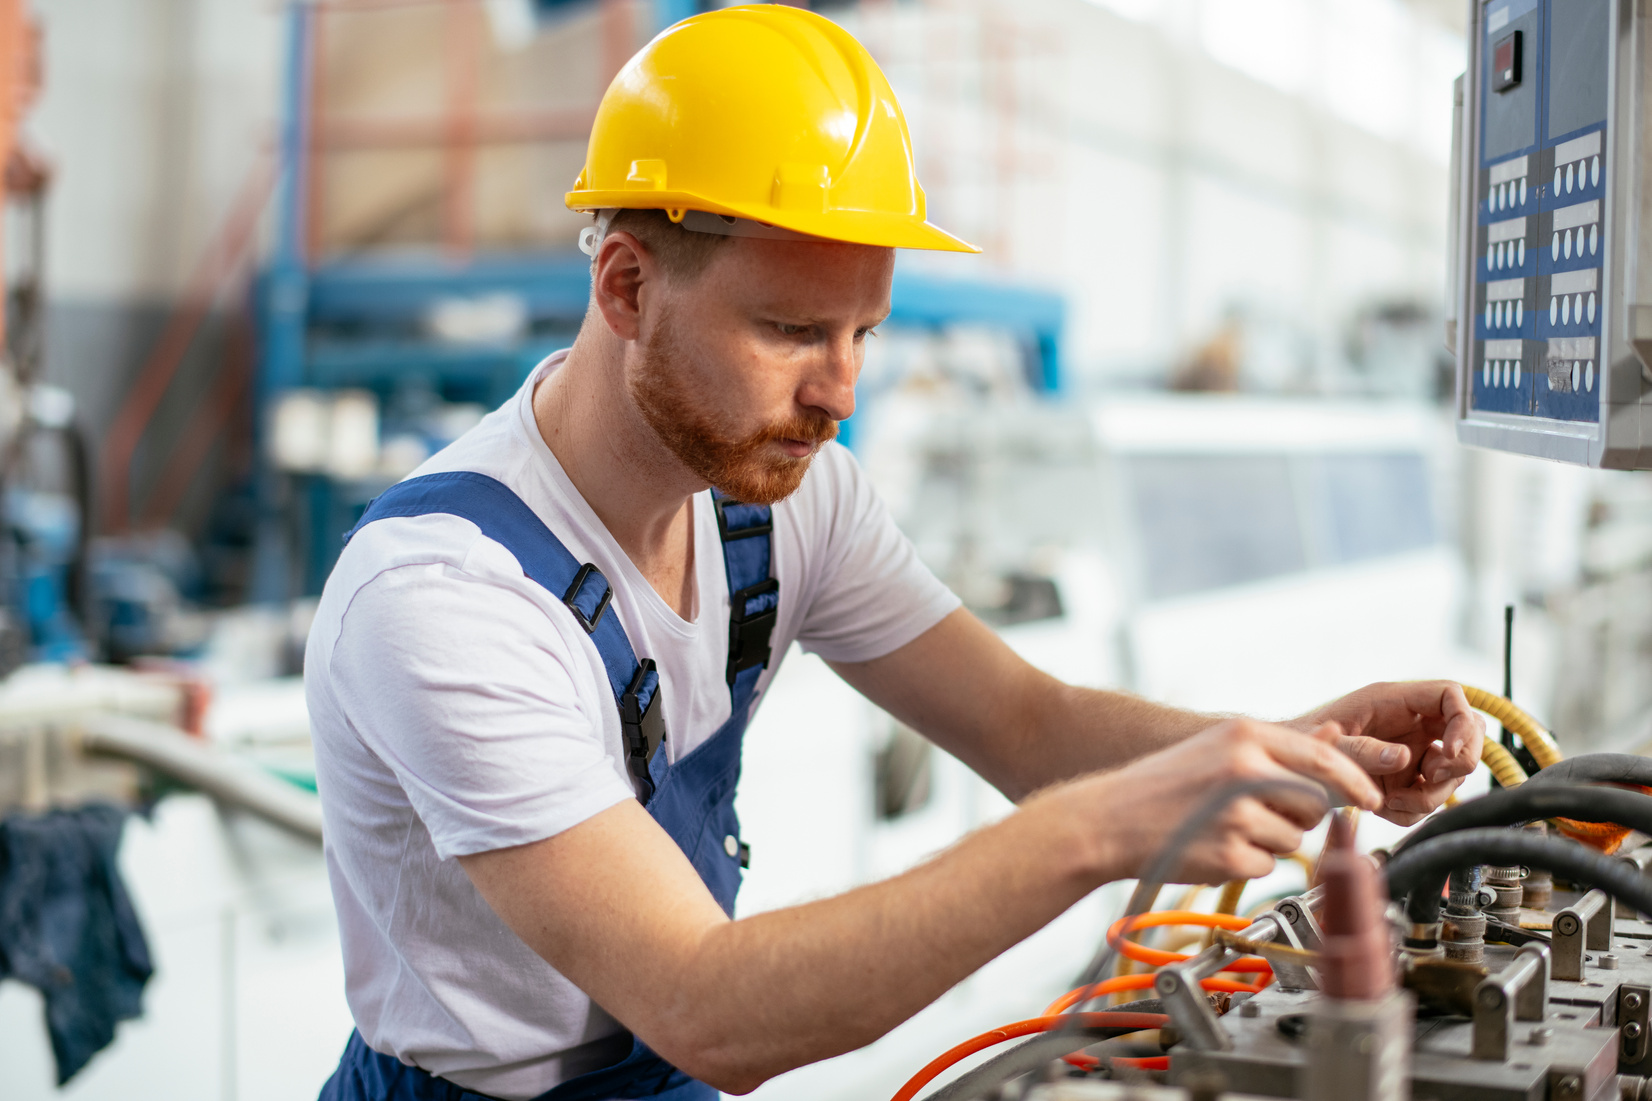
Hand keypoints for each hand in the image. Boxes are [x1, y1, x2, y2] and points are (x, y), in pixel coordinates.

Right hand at [1068, 718, 1382, 884]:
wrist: (1107, 819)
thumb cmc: (1162, 783)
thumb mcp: (1219, 747)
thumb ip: (1278, 747)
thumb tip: (1335, 737)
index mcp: (1244, 737)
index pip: (1325, 761)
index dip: (1355, 783)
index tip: (1370, 799)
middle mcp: (1245, 770)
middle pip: (1316, 804)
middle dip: (1301, 816)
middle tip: (1258, 814)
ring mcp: (1237, 813)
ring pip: (1294, 840)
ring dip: (1269, 842)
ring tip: (1223, 828)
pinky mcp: (1228, 854)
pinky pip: (1266, 866)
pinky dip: (1245, 864)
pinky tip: (1211, 847)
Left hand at [1289, 681, 1483, 825]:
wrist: (1287, 771)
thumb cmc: (1302, 745)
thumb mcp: (1326, 745)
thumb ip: (1362, 749)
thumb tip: (1403, 757)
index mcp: (1393, 701)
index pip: (1450, 695)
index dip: (1462, 722)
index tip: (1450, 752)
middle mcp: (1410, 724)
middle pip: (1469, 733)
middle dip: (1458, 762)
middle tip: (1428, 778)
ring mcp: (1413, 752)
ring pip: (1453, 773)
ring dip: (1430, 794)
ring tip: (1390, 799)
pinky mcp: (1407, 779)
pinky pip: (1430, 798)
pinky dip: (1412, 810)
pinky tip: (1381, 806)